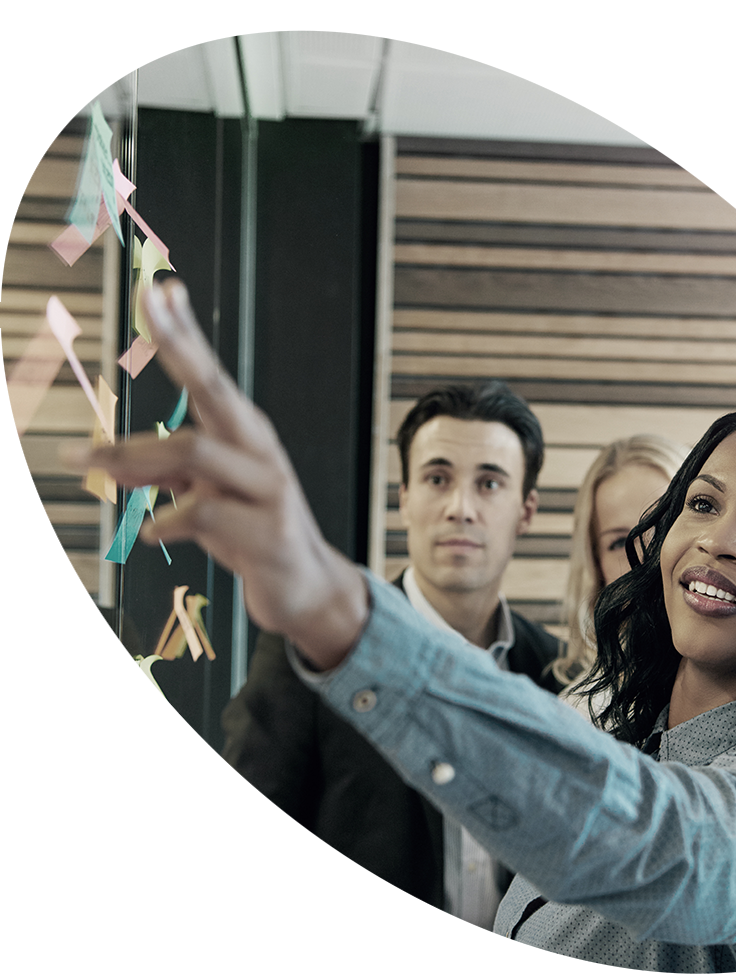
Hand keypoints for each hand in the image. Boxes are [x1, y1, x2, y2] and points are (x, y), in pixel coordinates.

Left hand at [69, 279, 367, 669]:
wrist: (308, 588)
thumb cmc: (254, 534)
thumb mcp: (205, 498)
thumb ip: (164, 475)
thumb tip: (111, 459)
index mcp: (246, 438)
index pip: (211, 376)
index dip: (184, 333)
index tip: (160, 290)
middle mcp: (261, 453)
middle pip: (216, 389)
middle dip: (181, 344)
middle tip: (149, 302)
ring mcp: (269, 489)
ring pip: (194, 451)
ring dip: (134, 456)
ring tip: (94, 467)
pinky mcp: (267, 532)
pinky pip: (202, 511)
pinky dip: (166, 520)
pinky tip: (152, 531)